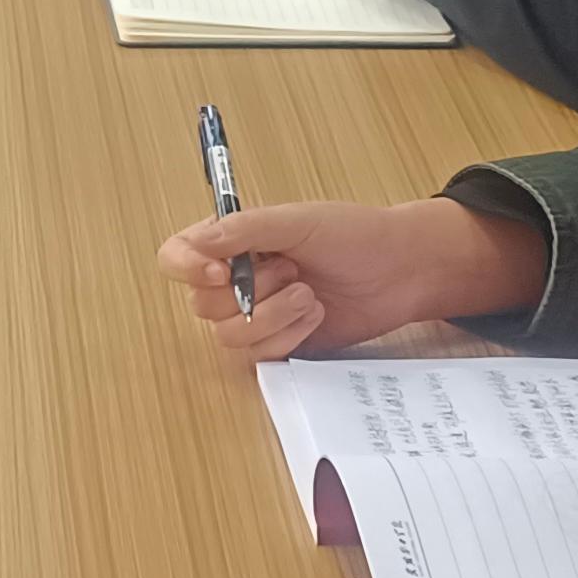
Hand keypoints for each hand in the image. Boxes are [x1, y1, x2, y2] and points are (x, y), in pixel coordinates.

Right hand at [157, 196, 549, 363]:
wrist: (401, 272)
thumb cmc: (353, 234)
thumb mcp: (296, 221)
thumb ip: (242, 230)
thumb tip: (196, 246)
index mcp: (231, 241)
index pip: (177, 257)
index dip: (187, 268)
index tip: (221, 272)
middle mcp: (235, 279)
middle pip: (201, 304)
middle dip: (251, 292)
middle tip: (292, 271)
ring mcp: (256, 314)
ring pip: (228, 336)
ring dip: (272, 316)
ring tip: (309, 296)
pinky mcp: (278, 345)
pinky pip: (258, 356)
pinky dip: (287, 337)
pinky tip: (316, 316)